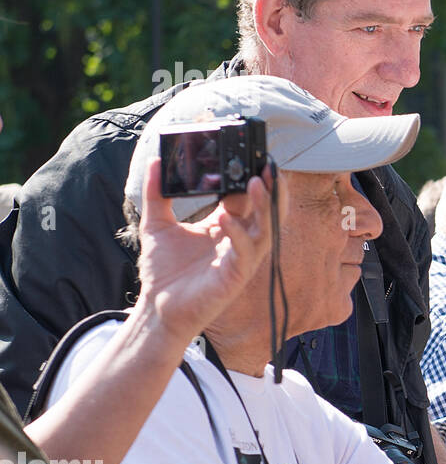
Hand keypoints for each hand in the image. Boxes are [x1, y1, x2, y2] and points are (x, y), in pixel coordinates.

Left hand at [136, 158, 272, 342]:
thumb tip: (156, 161)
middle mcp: (238, 240)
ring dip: (265, 205)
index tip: (247, 155)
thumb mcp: (156, 224)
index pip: (246, 197)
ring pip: (265, 228)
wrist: (156, 308)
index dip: (249, 177)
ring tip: (257, 182)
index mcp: (225, 226)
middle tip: (266, 164)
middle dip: (271, 187)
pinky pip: (246, 252)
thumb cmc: (163, 272)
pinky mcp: (236, 275)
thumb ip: (157, 193)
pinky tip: (226, 220)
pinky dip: (239, 234)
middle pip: (266, 209)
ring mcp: (241, 258)